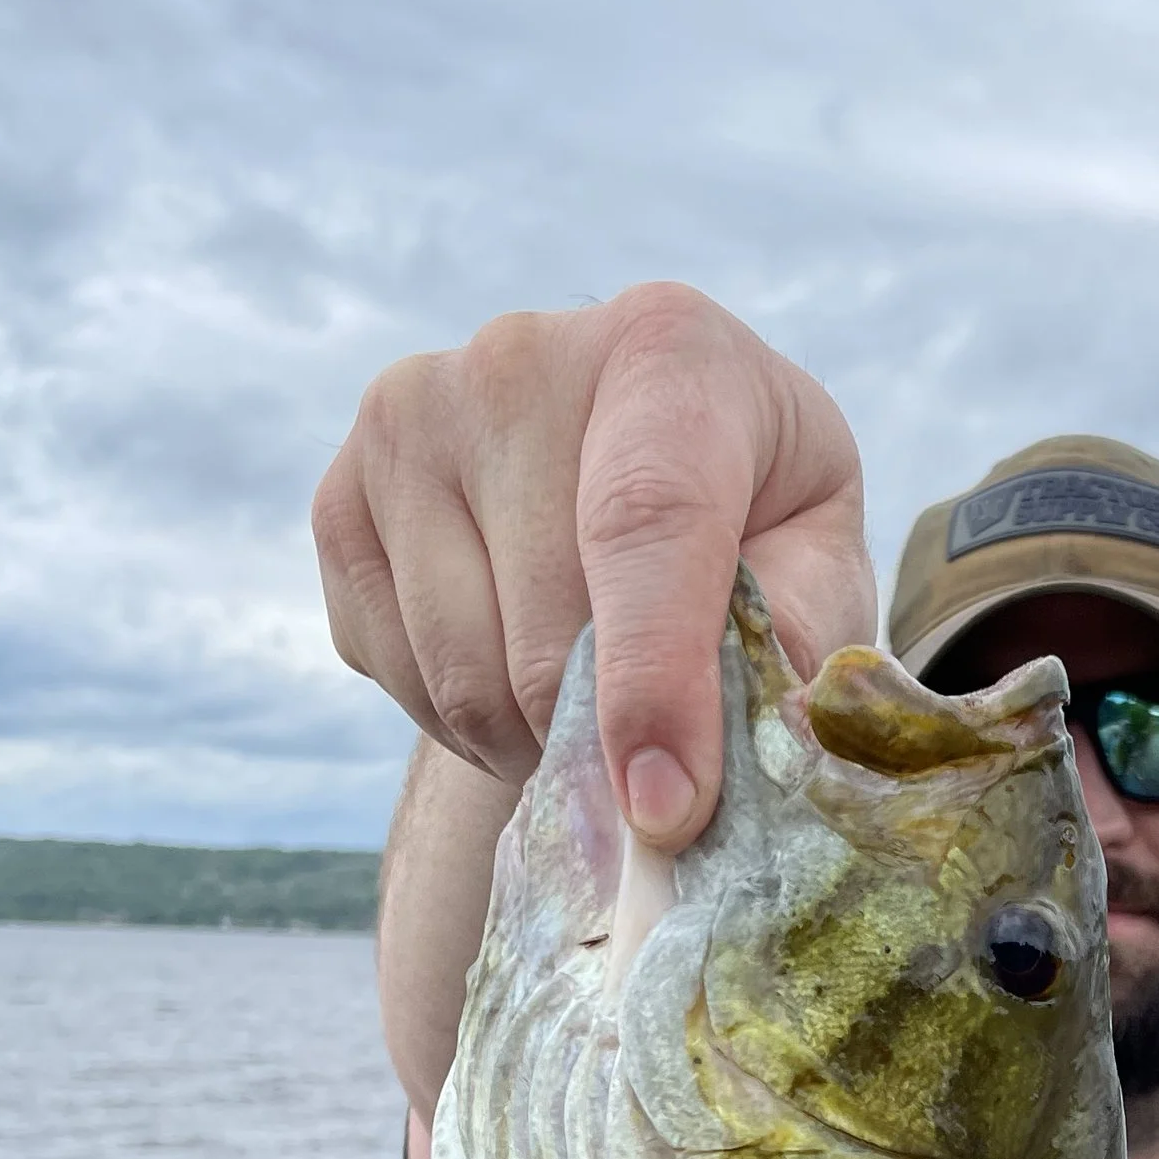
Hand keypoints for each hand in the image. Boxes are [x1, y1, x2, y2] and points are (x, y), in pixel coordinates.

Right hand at [312, 283, 874, 847]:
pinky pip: (398, 678)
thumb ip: (804, 641)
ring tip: (592, 715)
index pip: (645, 524)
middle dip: (605, 745)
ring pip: (462, 677)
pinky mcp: (340, 498)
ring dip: (535, 747)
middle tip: (657, 771)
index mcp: (665, 349)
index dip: (654, 683)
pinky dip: (467, 728)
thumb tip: (772, 741)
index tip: (666, 810)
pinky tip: (520, 679)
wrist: (632, 463)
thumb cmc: (752, 518)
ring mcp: (408, 423)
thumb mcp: (818, 561)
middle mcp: (516, 360)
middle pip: (546, 631)